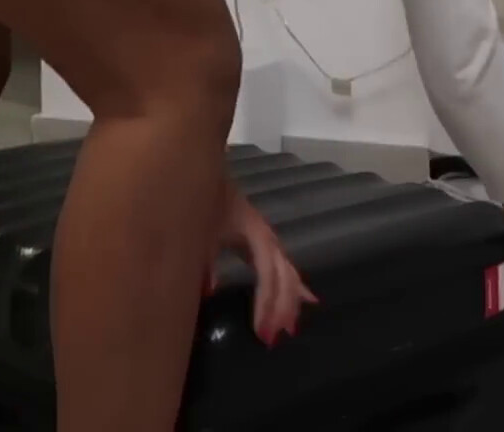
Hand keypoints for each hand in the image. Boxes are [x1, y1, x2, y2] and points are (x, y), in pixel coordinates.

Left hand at [209, 181, 316, 344]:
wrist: (199, 167)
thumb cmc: (200, 197)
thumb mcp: (198, 229)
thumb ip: (204, 260)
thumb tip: (208, 292)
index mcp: (254, 232)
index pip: (268, 272)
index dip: (268, 301)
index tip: (263, 331)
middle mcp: (265, 235)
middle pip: (283, 274)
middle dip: (282, 306)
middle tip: (276, 336)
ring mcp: (265, 235)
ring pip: (286, 270)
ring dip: (289, 299)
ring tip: (290, 326)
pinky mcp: (258, 237)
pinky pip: (281, 264)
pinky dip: (291, 284)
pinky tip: (305, 299)